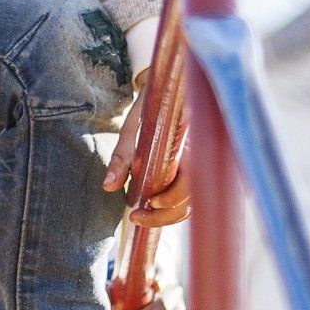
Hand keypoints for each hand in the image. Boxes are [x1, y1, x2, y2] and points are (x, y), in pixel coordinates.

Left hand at [103, 91, 190, 221]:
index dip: (173, 198)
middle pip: (192, 200)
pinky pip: (189, 199)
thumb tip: (108, 186)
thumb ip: (122, 158)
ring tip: (141, 216)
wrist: (166, 92)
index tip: (150, 202)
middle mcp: (200, 158)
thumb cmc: (149, 109)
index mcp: (190, 145)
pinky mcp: (193, 174)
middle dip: (165, 215)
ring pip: (192, 203)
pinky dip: (172, 209)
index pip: (191, 182)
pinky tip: (153, 208)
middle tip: (137, 217)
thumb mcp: (132, 130)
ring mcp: (199, 168)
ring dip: (168, 215)